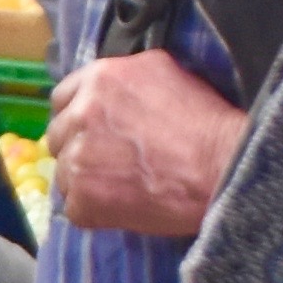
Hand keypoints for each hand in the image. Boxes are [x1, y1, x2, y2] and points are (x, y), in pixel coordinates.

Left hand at [43, 48, 246, 237]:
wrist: (223, 167)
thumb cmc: (205, 120)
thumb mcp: (164, 72)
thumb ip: (124, 76)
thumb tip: (106, 88)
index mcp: (98, 79)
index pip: (62, 98)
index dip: (76, 115)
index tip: (92, 130)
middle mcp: (80, 115)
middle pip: (58, 136)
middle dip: (79, 147)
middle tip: (110, 161)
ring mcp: (77, 159)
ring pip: (63, 174)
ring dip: (85, 180)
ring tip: (122, 186)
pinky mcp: (83, 198)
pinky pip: (74, 207)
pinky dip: (94, 210)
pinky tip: (123, 206)